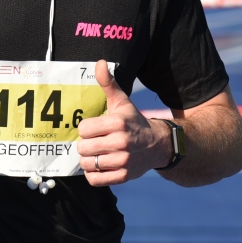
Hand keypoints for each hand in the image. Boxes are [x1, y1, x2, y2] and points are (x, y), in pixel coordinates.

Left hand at [75, 60, 169, 186]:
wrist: (158, 145)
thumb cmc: (134, 122)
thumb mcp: (122, 102)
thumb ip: (108, 84)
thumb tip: (99, 63)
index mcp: (118, 123)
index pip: (83, 129)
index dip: (86, 129)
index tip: (95, 129)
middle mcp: (121, 143)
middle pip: (83, 148)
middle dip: (86, 145)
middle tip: (96, 142)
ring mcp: (123, 161)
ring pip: (87, 164)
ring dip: (89, 160)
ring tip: (98, 154)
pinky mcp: (123, 176)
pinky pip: (95, 180)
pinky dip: (94, 174)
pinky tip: (101, 165)